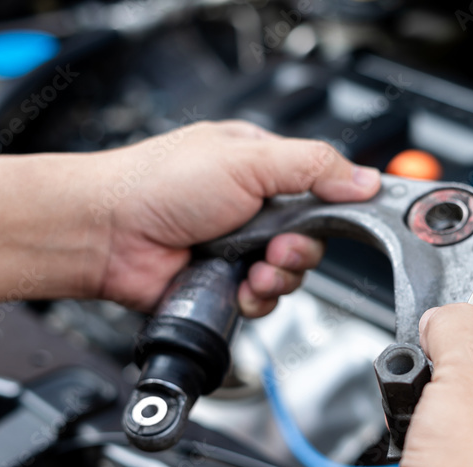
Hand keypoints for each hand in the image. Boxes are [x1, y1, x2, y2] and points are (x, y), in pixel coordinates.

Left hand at [89, 121, 380, 313]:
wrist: (107, 235)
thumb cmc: (156, 184)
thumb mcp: (248, 159)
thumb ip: (313, 166)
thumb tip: (365, 179)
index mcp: (260, 166)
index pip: (321, 188)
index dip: (336, 207)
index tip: (344, 218)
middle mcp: (252, 207)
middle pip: (311, 239)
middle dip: (300, 249)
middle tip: (277, 244)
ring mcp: (238, 247)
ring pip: (289, 273)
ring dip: (279, 277)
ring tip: (254, 268)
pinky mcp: (225, 283)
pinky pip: (263, 300)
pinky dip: (257, 299)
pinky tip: (240, 288)